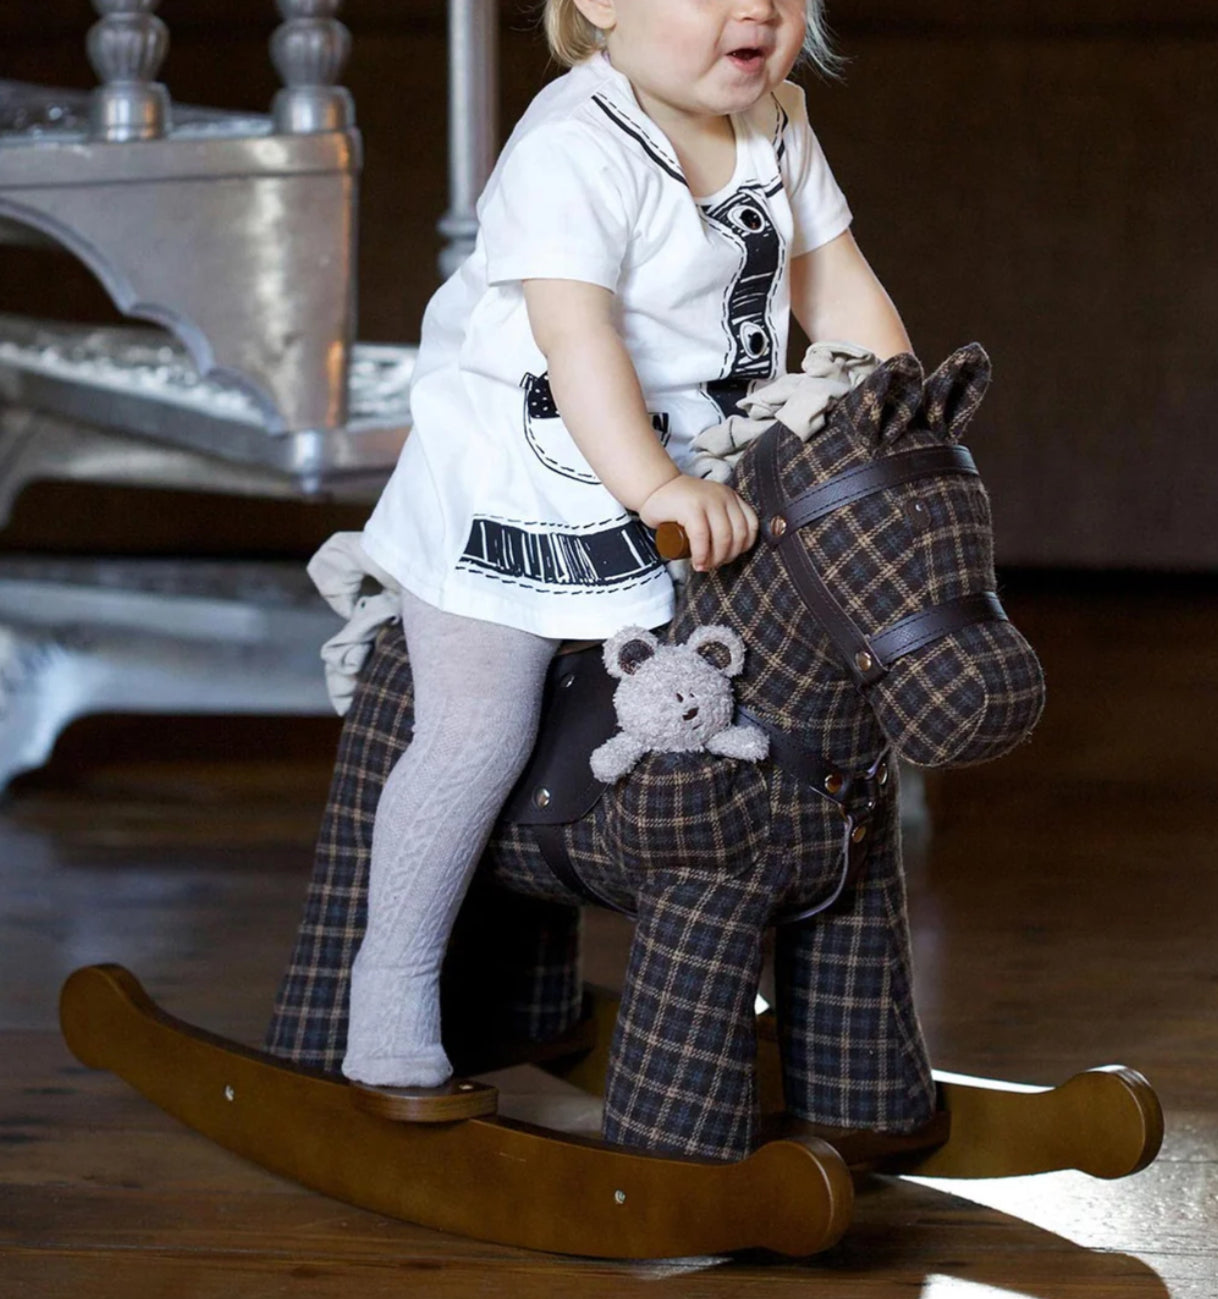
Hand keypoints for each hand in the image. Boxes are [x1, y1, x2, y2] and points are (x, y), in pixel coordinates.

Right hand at [639, 475, 757, 571]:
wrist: (653, 488)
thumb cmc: (679, 506)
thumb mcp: (708, 508)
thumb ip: (721, 519)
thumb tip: (731, 551)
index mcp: (731, 497)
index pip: (751, 526)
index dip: (743, 548)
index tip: (727, 557)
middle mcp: (724, 496)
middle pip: (738, 534)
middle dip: (727, 557)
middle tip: (712, 565)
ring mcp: (708, 500)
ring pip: (724, 537)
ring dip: (716, 559)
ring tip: (704, 566)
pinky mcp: (691, 507)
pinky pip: (702, 536)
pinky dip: (702, 554)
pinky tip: (697, 563)